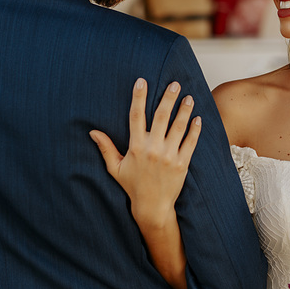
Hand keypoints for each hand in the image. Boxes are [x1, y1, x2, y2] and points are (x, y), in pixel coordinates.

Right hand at [90, 78, 201, 223]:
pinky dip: (195, 130)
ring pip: (178, 127)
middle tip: (175, 84)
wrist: (152, 207)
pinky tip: (197, 118)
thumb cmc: (132, 186)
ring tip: (189, 97)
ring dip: (184, 110)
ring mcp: (169, 156)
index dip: (139, 97)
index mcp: (136, 147)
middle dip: (168, 98)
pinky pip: (190, 143)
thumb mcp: (115, 168)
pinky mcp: (182, 164)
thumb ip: (106, 148)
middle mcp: (153, 149)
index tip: (142, 81)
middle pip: (161, 117)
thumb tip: (92, 132)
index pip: (136, 116)